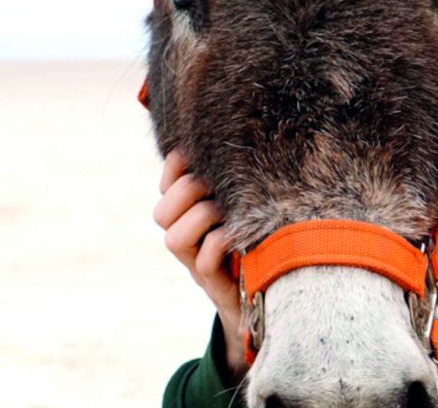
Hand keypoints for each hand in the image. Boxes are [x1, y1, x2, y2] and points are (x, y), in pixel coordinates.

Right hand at [153, 150, 246, 376]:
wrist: (274, 296)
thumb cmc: (264, 241)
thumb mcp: (250, 206)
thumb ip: (240, 181)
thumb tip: (241, 142)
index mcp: (191, 218)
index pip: (166, 187)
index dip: (176, 167)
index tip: (196, 152)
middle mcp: (189, 243)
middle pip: (162, 214)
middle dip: (187, 190)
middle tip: (217, 183)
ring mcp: (199, 267)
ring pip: (174, 239)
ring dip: (200, 216)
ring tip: (227, 209)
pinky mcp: (218, 288)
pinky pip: (204, 264)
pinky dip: (218, 243)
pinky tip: (239, 233)